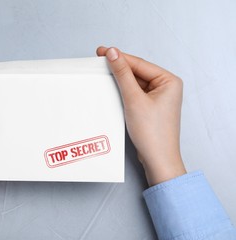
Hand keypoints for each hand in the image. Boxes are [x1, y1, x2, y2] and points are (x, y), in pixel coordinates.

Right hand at [97, 47, 185, 185]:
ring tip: (102, 72)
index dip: (120, 57)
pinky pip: (134, 93)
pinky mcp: (149, 107)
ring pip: (134, 82)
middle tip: (99, 59)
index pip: (139, 64)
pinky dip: (123, 91)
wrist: (157, 159)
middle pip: (137, 72)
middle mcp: (166, 87)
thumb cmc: (153, 133)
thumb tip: (113, 54)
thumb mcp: (134, 99)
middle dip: (118, 67)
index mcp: (169, 81)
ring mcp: (158, 98)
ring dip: (119, 79)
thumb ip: (123, 74)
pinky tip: (111, 88)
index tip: (102, 51)